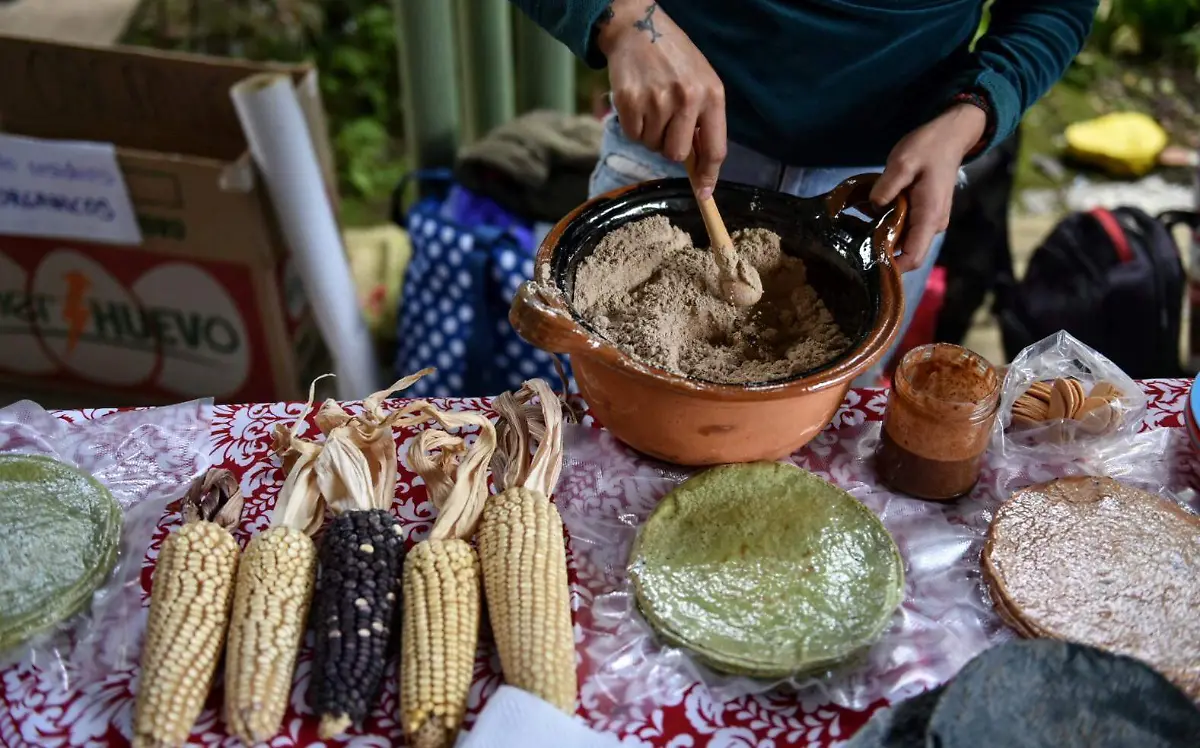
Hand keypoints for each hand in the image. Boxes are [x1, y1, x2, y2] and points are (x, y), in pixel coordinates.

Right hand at [597, 1, 725, 197]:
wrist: (640, 30)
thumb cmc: (675, 60)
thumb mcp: (702, 82)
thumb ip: (704, 121)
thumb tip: (700, 167)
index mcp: (712, 95)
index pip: (715, 149)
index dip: (708, 176)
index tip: (704, 194)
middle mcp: (687, 98)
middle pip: (676, 154)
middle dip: (669, 146)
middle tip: (666, 124)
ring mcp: (656, 100)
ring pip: (652, 145)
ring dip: (650, 133)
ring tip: (652, 104)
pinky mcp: (629, 101)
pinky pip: (633, 135)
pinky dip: (633, 126)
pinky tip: (638, 103)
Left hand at [870, 104, 987, 272]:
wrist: (950, 136)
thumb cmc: (928, 147)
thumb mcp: (902, 162)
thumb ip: (886, 187)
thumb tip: (873, 207)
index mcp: (929, 217)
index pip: (913, 257)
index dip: (891, 267)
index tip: (866, 264)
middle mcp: (932, 224)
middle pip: (906, 252)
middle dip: (881, 251)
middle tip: (852, 242)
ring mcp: (930, 220)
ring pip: (903, 240)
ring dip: (882, 236)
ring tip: (856, 227)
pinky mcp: (925, 213)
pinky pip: (905, 227)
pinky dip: (887, 224)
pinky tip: (869, 213)